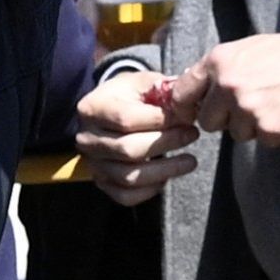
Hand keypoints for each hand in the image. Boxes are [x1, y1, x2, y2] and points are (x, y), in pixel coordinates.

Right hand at [73, 66, 195, 205]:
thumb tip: (189, 108)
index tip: (186, 117)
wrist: (109, 112)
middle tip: (192, 134)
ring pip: (129, 177)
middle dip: (167, 143)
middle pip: (129, 150)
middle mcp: (87, 138)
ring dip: (166, 170)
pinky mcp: (102, 182)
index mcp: (92, 108)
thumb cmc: (130, 96)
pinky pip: (125, 196)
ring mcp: (93, 163)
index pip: (126, 119)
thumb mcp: (143, 82)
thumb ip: (164, 91)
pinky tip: (167, 176)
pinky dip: (150, 190)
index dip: (160, 120)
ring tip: (190, 160)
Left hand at [150, 30, 279, 145]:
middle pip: (208, 121)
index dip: (186, 107)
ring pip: (236, 133)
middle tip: (249, 107)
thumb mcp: (247, 48)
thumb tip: (190, 87)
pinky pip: (262, 140)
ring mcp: (247, 107)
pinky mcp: (268, 127)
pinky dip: (275, 132)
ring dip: (253, 126)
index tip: (193, 113)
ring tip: (275, 105)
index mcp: (219, 60)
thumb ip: (219, 67)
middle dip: (225, 119)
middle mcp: (227, 84)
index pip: (182, 92)